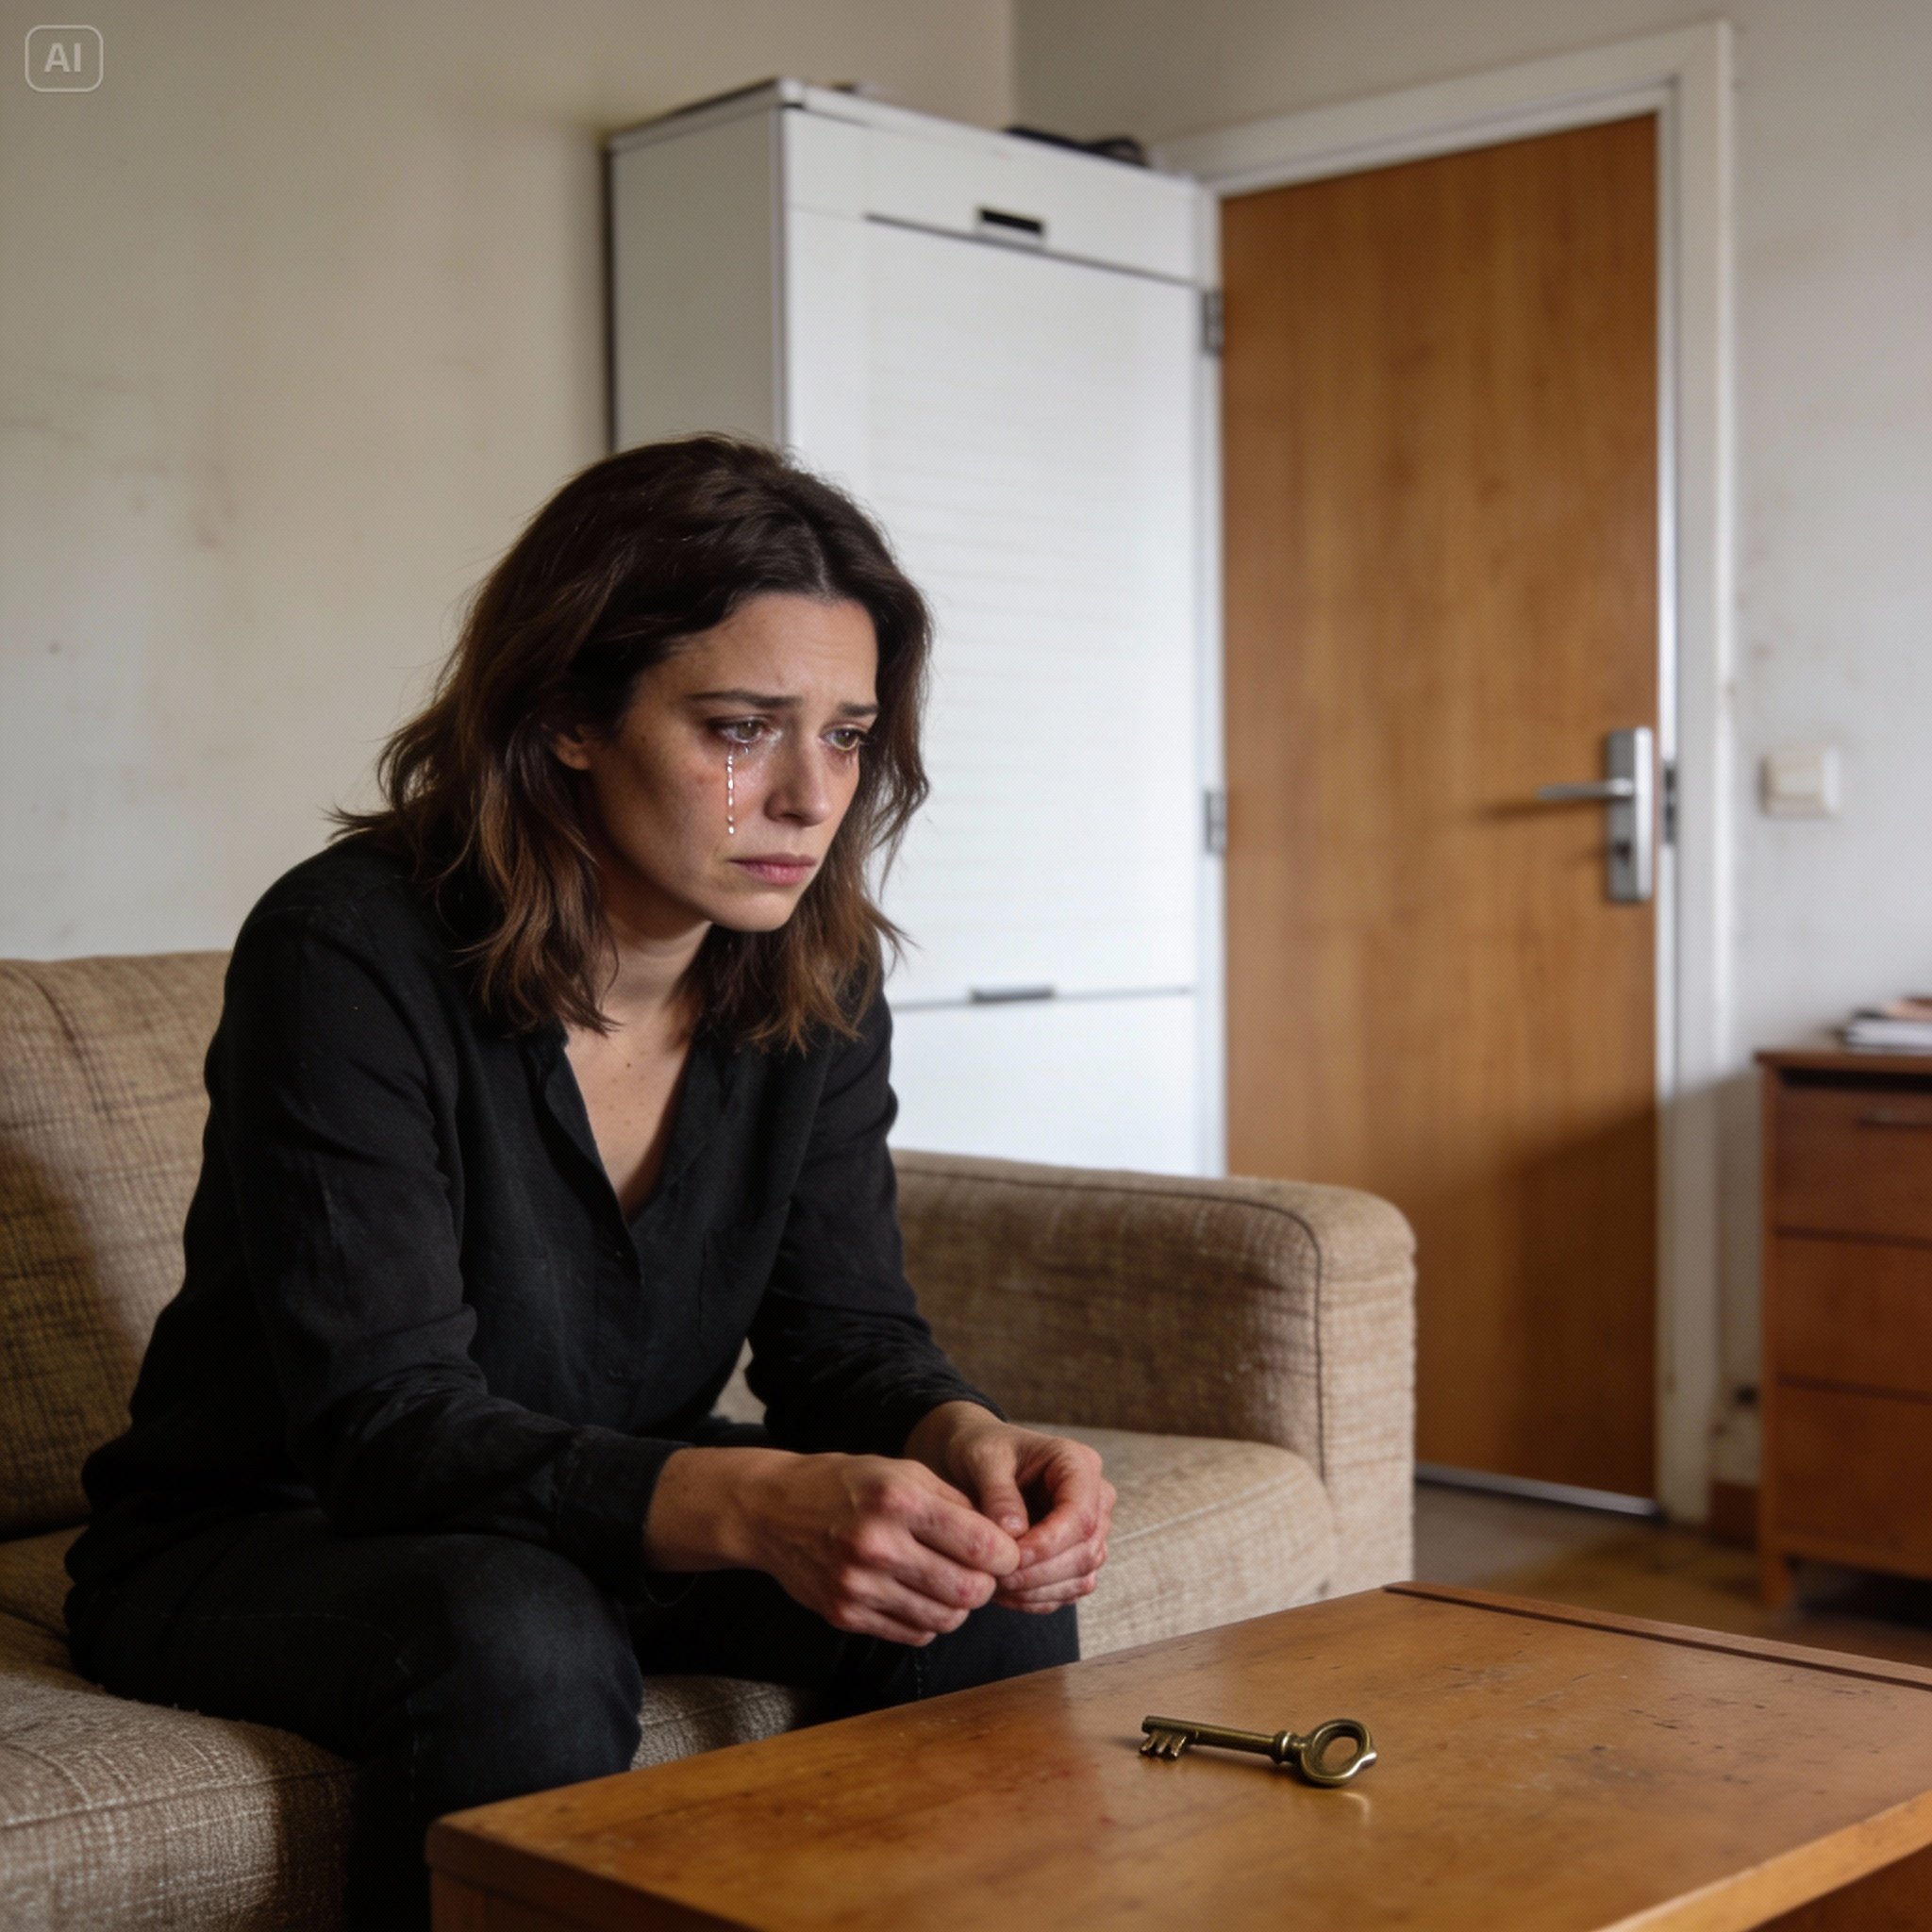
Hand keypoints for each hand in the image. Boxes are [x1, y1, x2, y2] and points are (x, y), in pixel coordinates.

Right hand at [736, 1450, 1022, 1646]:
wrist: (773, 1509)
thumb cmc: (847, 1484)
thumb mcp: (902, 1471)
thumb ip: (955, 1503)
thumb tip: (1004, 1540)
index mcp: (899, 1500)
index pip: (981, 1545)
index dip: (1006, 1555)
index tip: (1004, 1552)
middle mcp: (878, 1545)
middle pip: (969, 1590)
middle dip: (986, 1584)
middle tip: (980, 1571)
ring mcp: (858, 1585)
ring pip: (945, 1619)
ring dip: (958, 1606)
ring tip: (948, 1581)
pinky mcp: (845, 1615)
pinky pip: (913, 1634)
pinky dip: (927, 1620)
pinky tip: (917, 1594)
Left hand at [903, 1405, 1114, 1615]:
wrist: (977, 1462)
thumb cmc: (982, 1450)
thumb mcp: (982, 1459)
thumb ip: (999, 1493)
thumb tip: (1015, 1533)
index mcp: (1078, 1463)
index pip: (1080, 1515)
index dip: (1048, 1544)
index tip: (1010, 1558)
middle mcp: (1095, 1497)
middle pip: (1087, 1550)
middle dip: (1040, 1572)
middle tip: (996, 1578)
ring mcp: (1091, 1529)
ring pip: (1082, 1575)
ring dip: (1038, 1589)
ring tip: (995, 1586)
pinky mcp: (1077, 1556)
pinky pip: (1069, 1590)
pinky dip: (1038, 1598)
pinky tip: (1005, 1592)